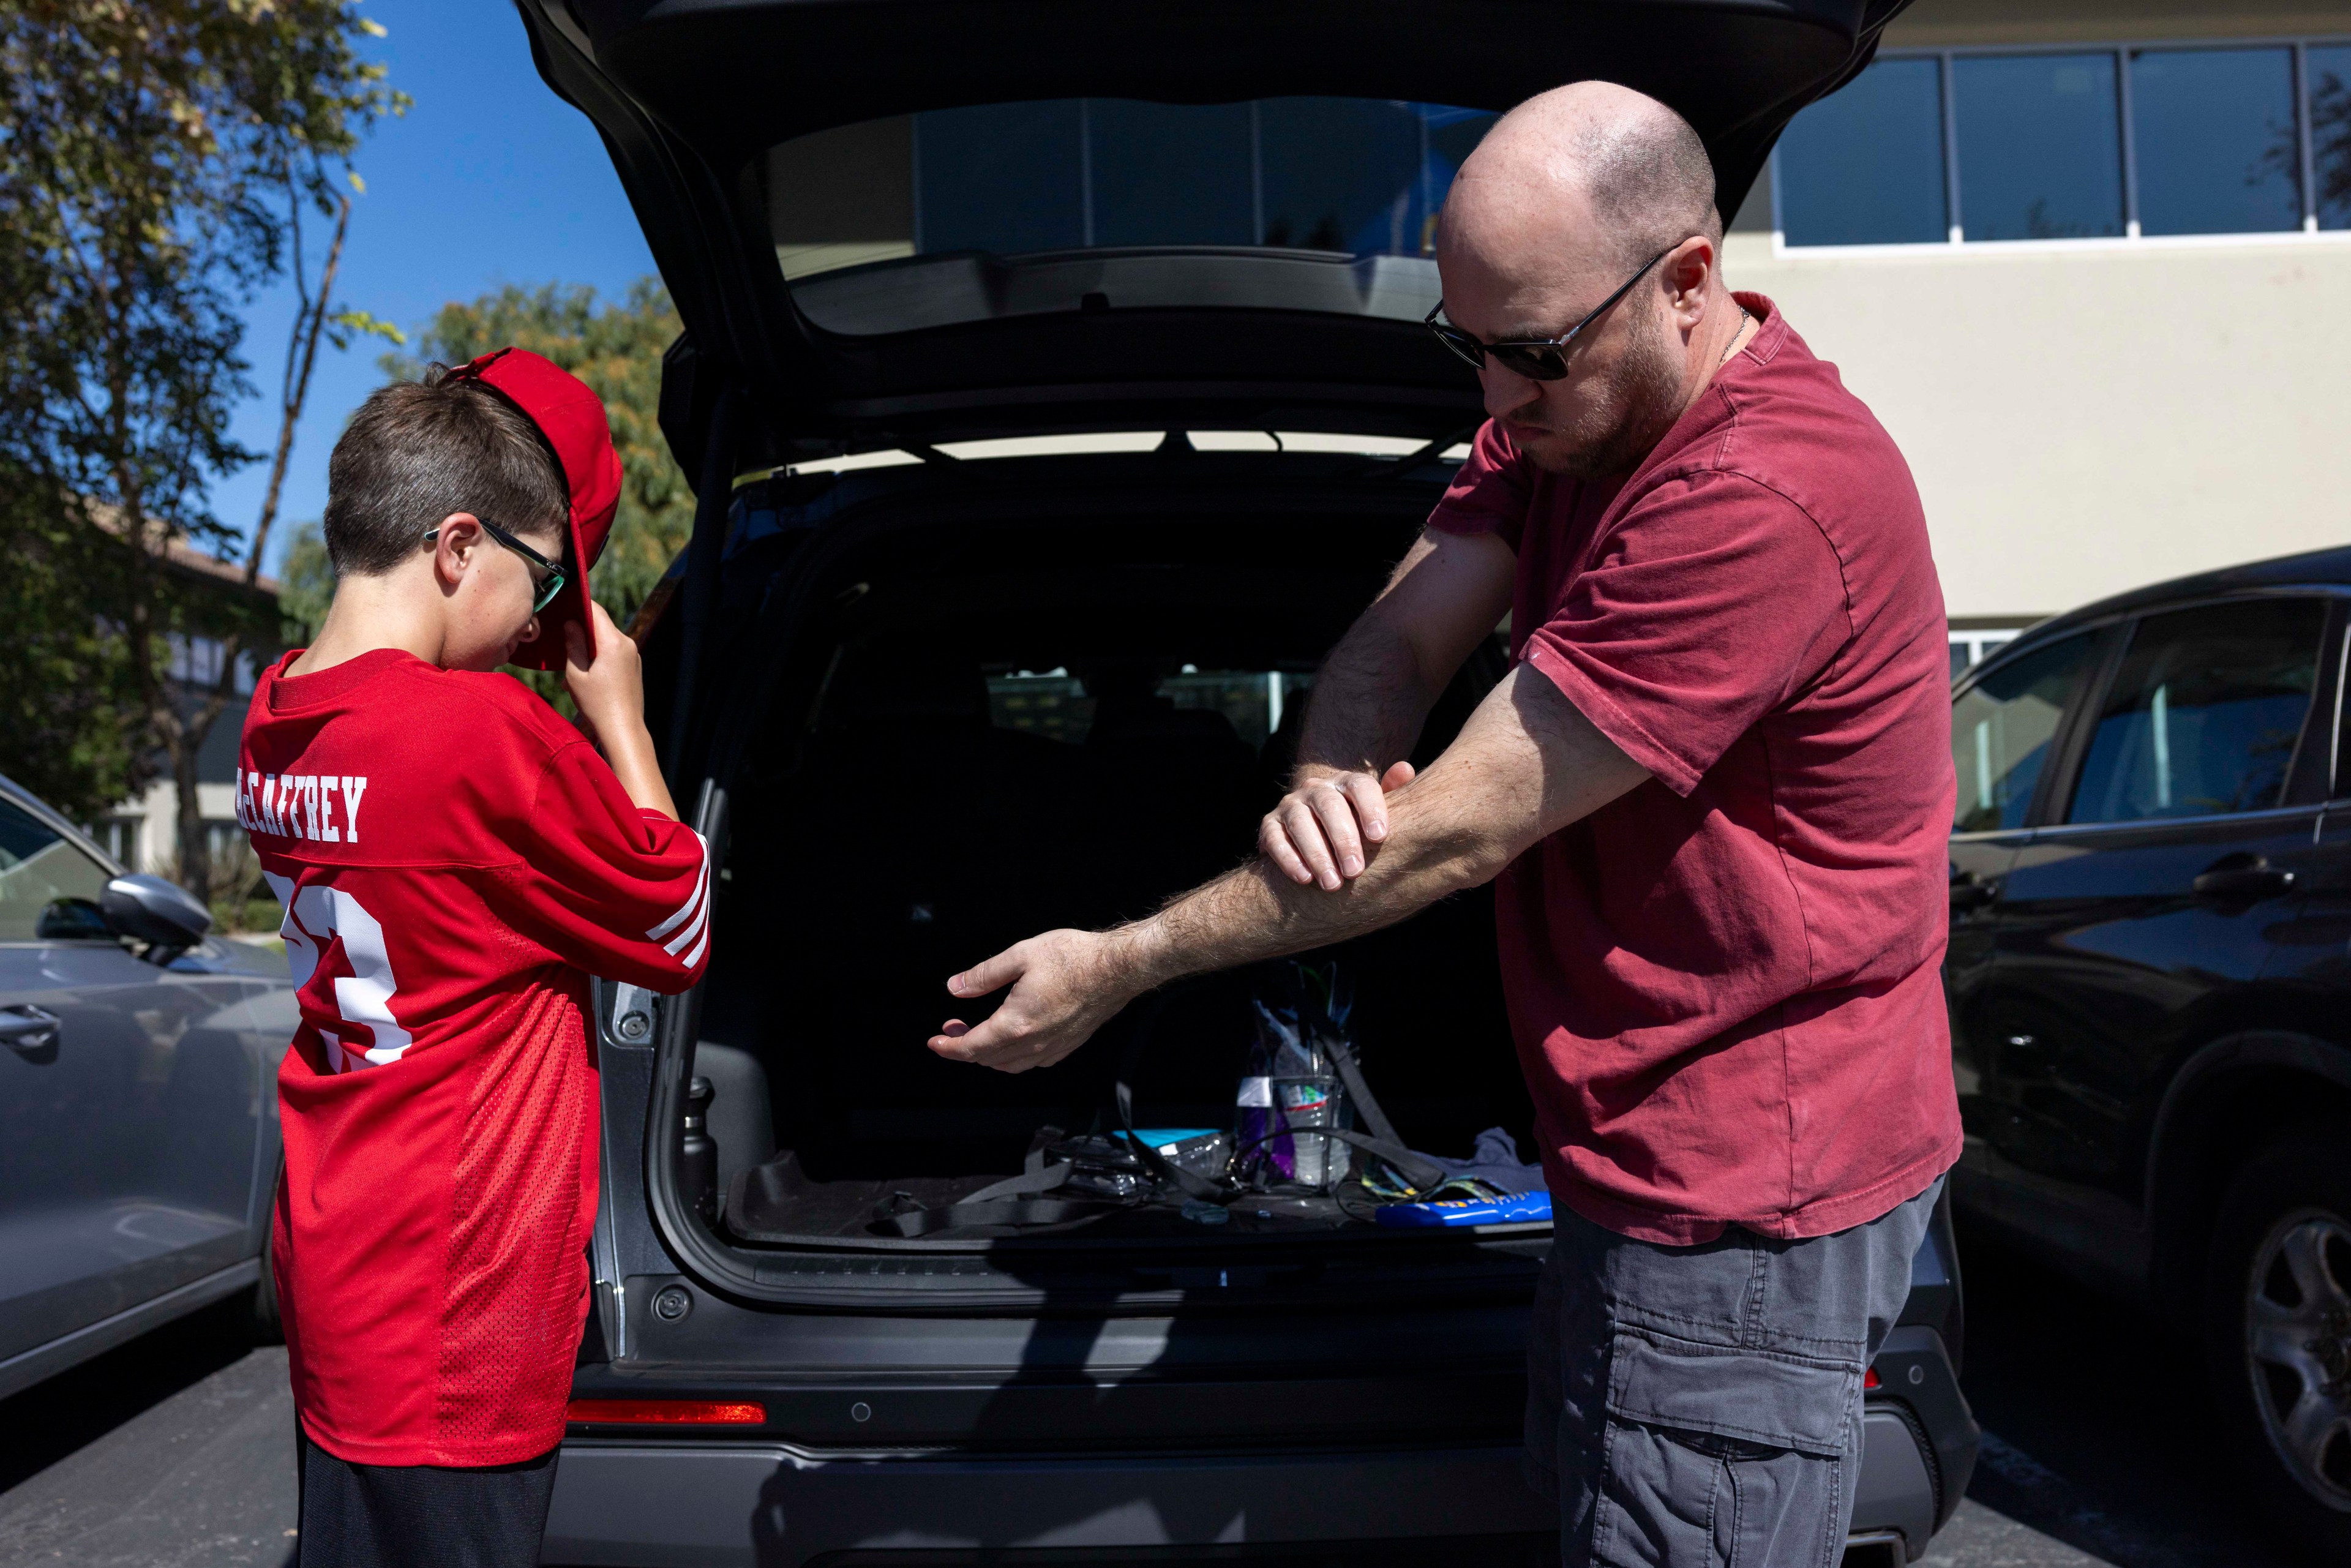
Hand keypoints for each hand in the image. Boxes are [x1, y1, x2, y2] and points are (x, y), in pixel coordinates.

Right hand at [563, 600, 642, 742]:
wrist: (624, 729)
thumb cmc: (597, 704)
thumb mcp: (576, 674)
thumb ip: (573, 644)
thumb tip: (571, 623)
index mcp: (614, 642)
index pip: (596, 611)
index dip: (579, 604)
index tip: (564, 603)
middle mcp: (628, 644)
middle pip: (601, 626)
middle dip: (581, 630)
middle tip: (562, 640)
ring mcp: (634, 655)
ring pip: (606, 641)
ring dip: (588, 648)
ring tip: (572, 669)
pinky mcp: (635, 667)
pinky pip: (614, 654)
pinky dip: (598, 658)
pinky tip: (585, 677)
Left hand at [928, 928, 1150, 1073]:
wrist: (1118, 969)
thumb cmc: (1074, 959)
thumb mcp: (1020, 956)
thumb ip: (984, 975)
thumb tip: (956, 987)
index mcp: (1016, 1024)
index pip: (972, 1047)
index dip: (948, 1047)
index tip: (935, 1041)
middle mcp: (1034, 1043)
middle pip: (987, 1059)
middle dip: (964, 1047)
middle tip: (953, 1027)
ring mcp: (1052, 1048)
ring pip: (1009, 1065)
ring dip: (988, 1055)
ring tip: (979, 1034)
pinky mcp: (1067, 1046)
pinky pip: (1032, 1063)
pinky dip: (1013, 1058)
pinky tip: (1013, 1040)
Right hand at [1259, 761, 1415, 888]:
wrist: (1315, 832)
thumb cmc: (1356, 826)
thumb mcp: (1374, 812)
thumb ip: (1393, 792)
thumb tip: (1405, 769)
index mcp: (1346, 783)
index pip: (1360, 786)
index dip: (1370, 808)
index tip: (1379, 837)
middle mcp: (1315, 789)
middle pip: (1329, 805)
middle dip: (1343, 839)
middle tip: (1354, 870)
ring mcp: (1290, 806)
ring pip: (1301, 823)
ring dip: (1317, 854)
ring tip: (1332, 884)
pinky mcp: (1270, 826)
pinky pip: (1275, 839)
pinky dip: (1289, 859)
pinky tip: (1305, 879)